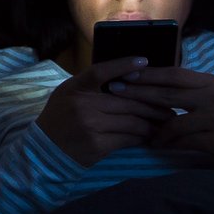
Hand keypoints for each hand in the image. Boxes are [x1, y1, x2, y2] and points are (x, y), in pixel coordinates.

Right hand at [36, 56, 175, 166]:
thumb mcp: (68, 94)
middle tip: (169, 105)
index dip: (123, 65)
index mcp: (75, 88)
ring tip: (165, 122)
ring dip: (152, 122)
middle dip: (152, 103)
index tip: (144, 61)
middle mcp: (82, 104)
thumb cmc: (60, 119)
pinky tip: (150, 136)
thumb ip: (91, 85)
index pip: (101, 71)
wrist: (45, 152)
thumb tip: (127, 78)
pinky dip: (142, 137)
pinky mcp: (97, 145)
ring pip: (132, 121)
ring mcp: (90, 125)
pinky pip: (127, 138)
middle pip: (127, 100)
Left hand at [106, 66, 213, 159]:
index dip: (148, 74)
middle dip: (138, 93)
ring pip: (174, 124)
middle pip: (168, 95)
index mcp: (212, 82)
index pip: (174, 75)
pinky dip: (171, 145)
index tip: (126, 73)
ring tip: (144, 133)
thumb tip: (159, 82)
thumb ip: (193, 88)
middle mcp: (213, 98)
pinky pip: (185, 143)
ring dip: (156, 130)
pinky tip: (161, 146)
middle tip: (116, 92)